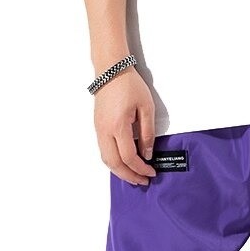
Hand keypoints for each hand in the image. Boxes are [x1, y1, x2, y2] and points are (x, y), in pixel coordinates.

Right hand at [93, 67, 156, 185]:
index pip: (129, 157)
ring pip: (106, 160)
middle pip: (114, 164)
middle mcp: (105, 131)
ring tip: (133, 176)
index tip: (151, 172)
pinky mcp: (98, 128)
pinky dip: (114, 162)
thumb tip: (147, 153)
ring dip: (120, 171)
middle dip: (129, 176)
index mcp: (118, 126)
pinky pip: (103, 151)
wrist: (111, 69)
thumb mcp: (146, 108)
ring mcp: (98, 130)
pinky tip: (123, 164)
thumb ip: (147, 133)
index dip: (141, 168)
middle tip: (142, 181)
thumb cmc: (129, 84)